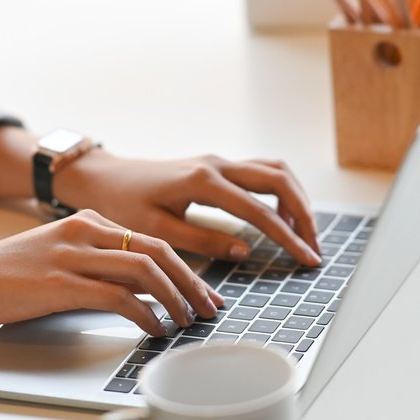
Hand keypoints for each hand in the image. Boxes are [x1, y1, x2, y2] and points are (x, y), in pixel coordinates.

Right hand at [0, 209, 222, 334]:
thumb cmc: (7, 277)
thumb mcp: (60, 257)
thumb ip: (100, 266)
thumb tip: (144, 290)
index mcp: (88, 221)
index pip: (152, 239)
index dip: (185, 267)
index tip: (204, 291)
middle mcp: (85, 231)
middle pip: (158, 249)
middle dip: (191, 281)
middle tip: (210, 307)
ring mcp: (73, 255)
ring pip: (144, 269)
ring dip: (175, 297)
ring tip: (187, 321)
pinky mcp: (60, 283)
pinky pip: (117, 296)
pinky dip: (145, 314)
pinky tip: (154, 329)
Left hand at [54, 150, 323, 265]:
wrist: (104, 178)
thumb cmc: (122, 205)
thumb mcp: (157, 231)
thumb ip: (204, 241)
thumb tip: (245, 251)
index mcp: (203, 182)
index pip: (260, 211)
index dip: (288, 237)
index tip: (307, 258)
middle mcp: (217, 165)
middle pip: (279, 181)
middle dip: (304, 214)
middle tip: (314, 247)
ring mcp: (219, 161)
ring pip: (275, 171)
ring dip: (296, 199)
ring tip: (303, 232)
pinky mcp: (217, 165)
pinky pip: (261, 171)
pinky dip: (280, 191)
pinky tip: (281, 215)